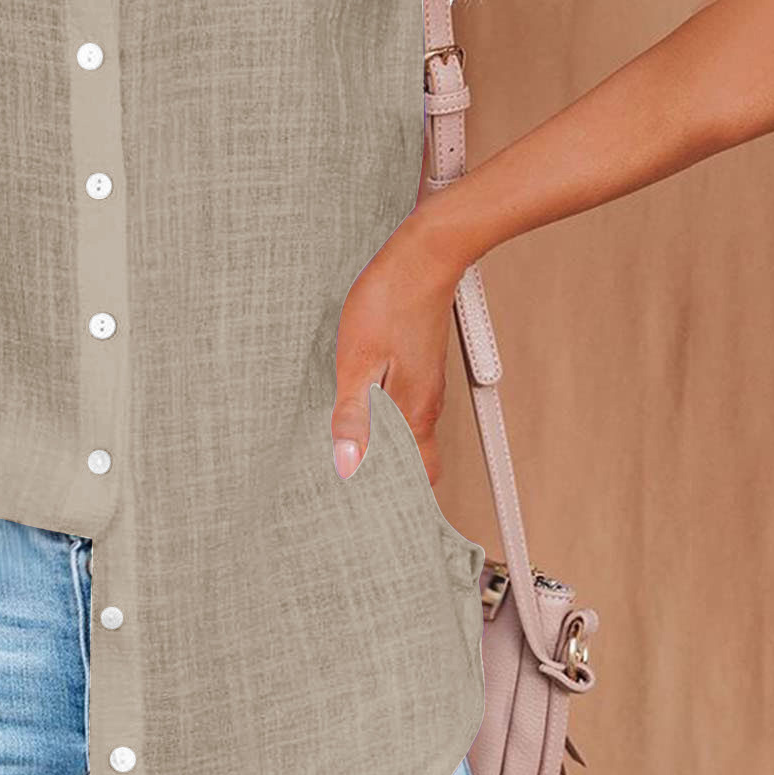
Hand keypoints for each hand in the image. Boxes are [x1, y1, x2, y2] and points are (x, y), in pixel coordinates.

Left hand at [330, 208, 466, 482]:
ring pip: (411, 436)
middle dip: (395, 485)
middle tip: (362, 499)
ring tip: (357, 465)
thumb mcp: (357, 362)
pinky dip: (389, 426)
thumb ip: (353, 417)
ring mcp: (425, 385)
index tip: (374, 517)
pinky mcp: (419, 367)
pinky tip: (366, 418)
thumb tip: (348, 466)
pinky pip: (407, 411)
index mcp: (413, 413)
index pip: (417, 478)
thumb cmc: (388, 304)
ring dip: (389, 454)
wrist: (423, 257)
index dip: (399, 502)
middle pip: (417, 463)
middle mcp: (426, 406)